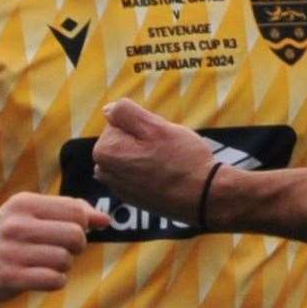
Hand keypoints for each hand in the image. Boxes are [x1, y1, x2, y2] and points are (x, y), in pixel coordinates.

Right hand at [0, 192, 109, 302]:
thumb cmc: (12, 233)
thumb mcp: (34, 212)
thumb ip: (72, 210)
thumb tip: (105, 220)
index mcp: (24, 203)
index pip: (75, 211)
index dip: (83, 224)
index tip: (73, 230)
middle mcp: (15, 225)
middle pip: (75, 235)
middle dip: (77, 246)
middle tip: (64, 249)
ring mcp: (10, 252)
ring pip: (65, 259)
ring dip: (65, 265)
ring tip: (49, 263)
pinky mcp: (8, 277)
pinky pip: (54, 280)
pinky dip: (56, 280)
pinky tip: (44, 277)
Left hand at [94, 99, 218, 223]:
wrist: (202, 197)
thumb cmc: (182, 160)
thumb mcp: (156, 126)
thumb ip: (126, 113)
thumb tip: (107, 109)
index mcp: (105, 151)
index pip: (119, 121)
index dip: (142, 125)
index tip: (157, 137)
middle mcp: (104, 171)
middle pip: (123, 139)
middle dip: (142, 139)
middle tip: (165, 149)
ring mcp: (117, 186)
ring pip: (131, 154)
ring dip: (146, 154)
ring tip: (165, 163)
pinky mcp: (130, 196)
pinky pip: (136, 172)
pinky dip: (148, 170)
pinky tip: (165, 176)